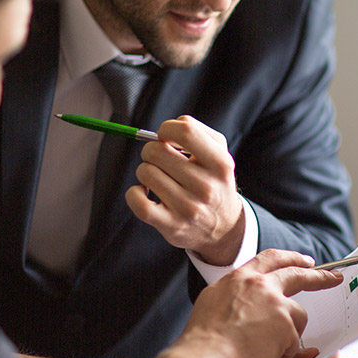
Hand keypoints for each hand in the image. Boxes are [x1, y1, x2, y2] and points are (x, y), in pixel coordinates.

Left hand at [125, 115, 243, 264]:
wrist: (224, 228)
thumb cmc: (214, 183)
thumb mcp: (219, 155)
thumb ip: (197, 133)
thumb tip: (165, 130)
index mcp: (220, 164)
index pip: (186, 131)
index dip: (166, 129)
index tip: (165, 137)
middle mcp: (206, 187)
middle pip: (157, 151)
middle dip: (151, 150)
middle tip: (159, 160)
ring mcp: (188, 208)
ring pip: (145, 173)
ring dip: (145, 171)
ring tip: (158, 178)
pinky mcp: (172, 226)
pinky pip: (138, 201)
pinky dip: (134, 193)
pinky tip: (144, 192)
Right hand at [182, 249, 342, 357]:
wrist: (207, 354)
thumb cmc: (204, 335)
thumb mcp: (214, 299)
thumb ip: (235, 292)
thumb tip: (244, 295)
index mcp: (241, 277)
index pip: (270, 258)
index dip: (290, 258)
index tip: (305, 260)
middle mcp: (261, 285)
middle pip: (297, 275)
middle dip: (319, 276)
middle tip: (334, 277)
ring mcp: (276, 304)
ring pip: (297, 316)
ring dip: (287, 332)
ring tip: (263, 348)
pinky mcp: (287, 326)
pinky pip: (293, 342)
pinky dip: (283, 353)